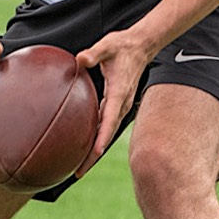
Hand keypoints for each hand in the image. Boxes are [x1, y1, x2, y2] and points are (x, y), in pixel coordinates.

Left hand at [75, 28, 158, 170]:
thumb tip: (79, 59)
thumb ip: (94, 53)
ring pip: (105, 133)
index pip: (109, 120)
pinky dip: (95, 138)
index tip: (94, 154)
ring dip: (93, 151)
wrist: (141, 46)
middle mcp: (121, 104)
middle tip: (77, 172)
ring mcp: (119, 106)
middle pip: (106, 135)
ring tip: (77, 167)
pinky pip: (104, 126)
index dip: (102, 138)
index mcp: (118, 93)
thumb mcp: (108, 45)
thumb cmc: (123, 46)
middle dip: (93, 155)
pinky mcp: (115, 105)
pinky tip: (82, 145)